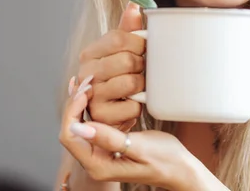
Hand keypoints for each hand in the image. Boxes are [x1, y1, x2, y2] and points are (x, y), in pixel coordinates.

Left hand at [60, 81, 199, 190]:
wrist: (179, 168)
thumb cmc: (164, 160)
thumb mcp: (139, 147)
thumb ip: (110, 138)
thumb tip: (80, 127)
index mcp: (98, 166)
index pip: (70, 136)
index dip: (73, 110)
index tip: (86, 91)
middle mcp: (94, 162)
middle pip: (71, 129)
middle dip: (75, 103)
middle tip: (86, 81)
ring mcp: (100, 153)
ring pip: (79, 125)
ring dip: (81, 104)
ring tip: (87, 82)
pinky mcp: (107, 145)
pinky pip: (90, 125)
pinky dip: (90, 108)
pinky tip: (94, 93)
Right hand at [77, 2, 145, 130]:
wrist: (111, 113)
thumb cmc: (119, 76)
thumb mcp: (121, 51)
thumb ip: (128, 29)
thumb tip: (134, 5)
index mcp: (89, 53)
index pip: (119, 38)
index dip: (139, 42)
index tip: (144, 48)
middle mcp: (86, 73)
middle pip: (127, 60)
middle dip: (141, 65)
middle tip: (141, 70)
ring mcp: (92, 96)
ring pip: (131, 83)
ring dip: (142, 86)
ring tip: (138, 86)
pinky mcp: (101, 116)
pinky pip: (133, 106)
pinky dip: (139, 106)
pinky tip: (132, 103)